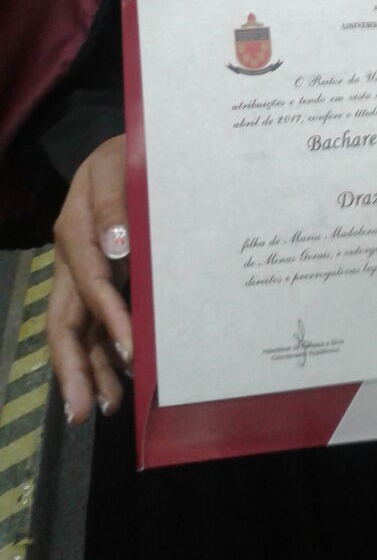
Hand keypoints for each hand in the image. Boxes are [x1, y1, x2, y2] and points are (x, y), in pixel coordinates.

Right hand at [47, 135, 132, 423]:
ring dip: (88, 370)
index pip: (90, 282)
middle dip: (73, 368)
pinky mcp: (97, 279)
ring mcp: (81, 273)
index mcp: (75, 230)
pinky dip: (100, 354)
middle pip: (64, 321)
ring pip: (75, 330)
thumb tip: (115, 246)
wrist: (120, 148)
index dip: (108, 316)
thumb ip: (115, 201)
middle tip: (85, 411)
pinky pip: (91, 323)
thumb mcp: (117, 164)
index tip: (130, 348)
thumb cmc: (123, 154)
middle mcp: (72, 259)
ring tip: (104, 408)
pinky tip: (117, 383)